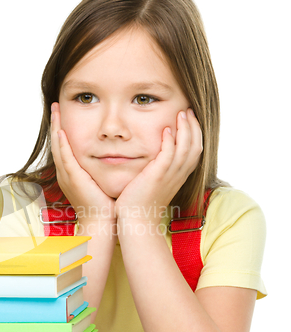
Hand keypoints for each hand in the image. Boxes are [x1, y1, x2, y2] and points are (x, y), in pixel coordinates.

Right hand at [50, 102, 115, 221]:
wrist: (101, 222)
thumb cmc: (104, 206)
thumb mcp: (101, 182)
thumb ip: (102, 169)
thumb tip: (113, 157)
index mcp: (72, 174)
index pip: (65, 147)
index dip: (63, 130)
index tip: (64, 115)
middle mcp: (66, 173)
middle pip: (57, 143)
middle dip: (56, 124)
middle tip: (56, 107)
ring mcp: (67, 175)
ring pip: (58, 147)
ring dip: (56, 127)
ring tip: (56, 111)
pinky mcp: (73, 178)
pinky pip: (65, 157)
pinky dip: (62, 143)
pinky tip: (61, 131)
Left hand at [115, 108, 202, 225]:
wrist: (136, 220)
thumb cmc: (140, 203)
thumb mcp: (154, 184)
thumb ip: (157, 170)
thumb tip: (153, 159)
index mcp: (179, 176)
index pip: (195, 151)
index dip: (195, 134)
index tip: (189, 119)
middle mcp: (178, 175)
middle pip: (195, 147)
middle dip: (194, 127)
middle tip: (188, 111)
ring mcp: (169, 176)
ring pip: (186, 148)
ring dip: (185, 129)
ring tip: (181, 113)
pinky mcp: (157, 177)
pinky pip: (169, 156)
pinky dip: (171, 141)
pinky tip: (167, 130)